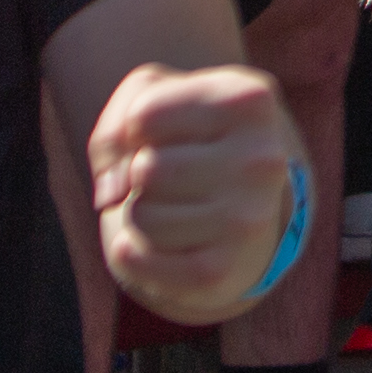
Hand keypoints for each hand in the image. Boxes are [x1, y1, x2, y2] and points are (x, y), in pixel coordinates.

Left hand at [87, 60, 308, 321]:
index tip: (167, 137)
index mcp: (252, 100)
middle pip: (144, 169)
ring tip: (175, 210)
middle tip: (173, 181)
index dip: (137, 130)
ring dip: (140, 214)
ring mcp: (246, 220)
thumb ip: (118, 122)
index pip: (145, 114)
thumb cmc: (192, 142)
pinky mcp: (220, 272)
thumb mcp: (159, 101)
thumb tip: (110, 192)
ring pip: (140, 215)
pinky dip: (130, 254)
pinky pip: (136, 260)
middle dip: (140, 176)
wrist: (247, 213)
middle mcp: (261, 160)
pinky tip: (157, 246)